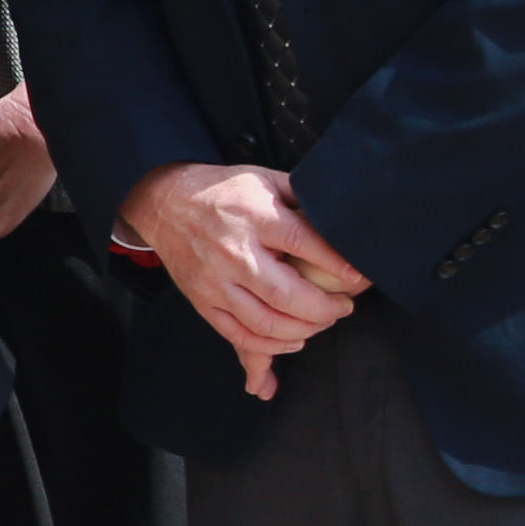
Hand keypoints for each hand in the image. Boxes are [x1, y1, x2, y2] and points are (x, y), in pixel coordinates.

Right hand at [120, 160, 370, 400]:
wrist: (164, 203)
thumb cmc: (221, 191)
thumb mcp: (265, 179)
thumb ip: (301, 199)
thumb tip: (341, 218)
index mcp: (254, 217)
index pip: (305, 244)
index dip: (338, 265)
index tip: (360, 278)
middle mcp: (234, 252)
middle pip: (287, 296)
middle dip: (325, 309)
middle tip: (343, 307)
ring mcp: (215, 281)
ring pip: (265, 323)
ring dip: (303, 331)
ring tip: (321, 322)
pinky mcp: (202, 300)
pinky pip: (238, 335)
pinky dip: (270, 346)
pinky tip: (291, 340)